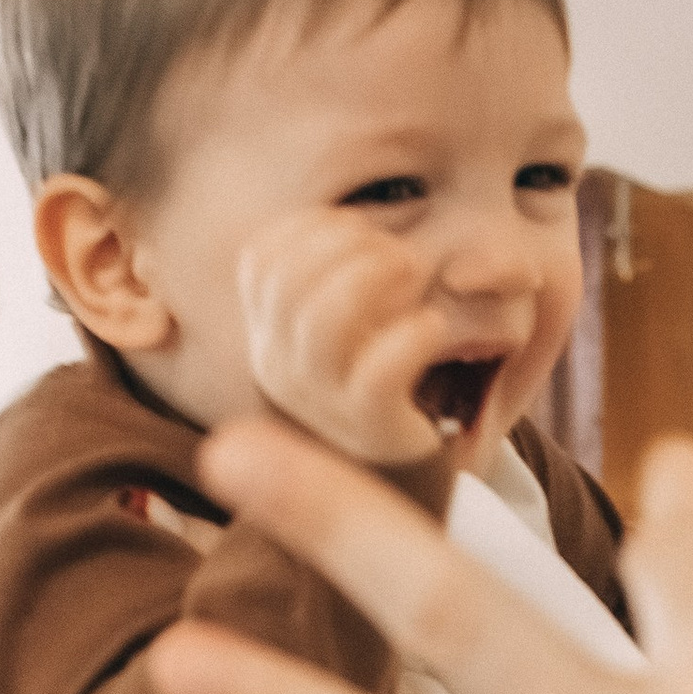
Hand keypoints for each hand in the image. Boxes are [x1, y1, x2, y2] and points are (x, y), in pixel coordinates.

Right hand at [237, 207, 454, 470]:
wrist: (398, 470)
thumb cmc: (374, 378)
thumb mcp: (342, 325)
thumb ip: (333, 275)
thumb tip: (353, 224)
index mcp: (268, 336)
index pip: (259, 260)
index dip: (311, 228)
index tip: (360, 228)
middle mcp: (281, 368)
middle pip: (287, 282)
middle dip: (347, 245)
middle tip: (398, 254)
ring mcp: (321, 401)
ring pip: (322, 321)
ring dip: (372, 278)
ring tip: (415, 274)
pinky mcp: (370, 426)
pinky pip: (378, 373)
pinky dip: (411, 335)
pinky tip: (433, 326)